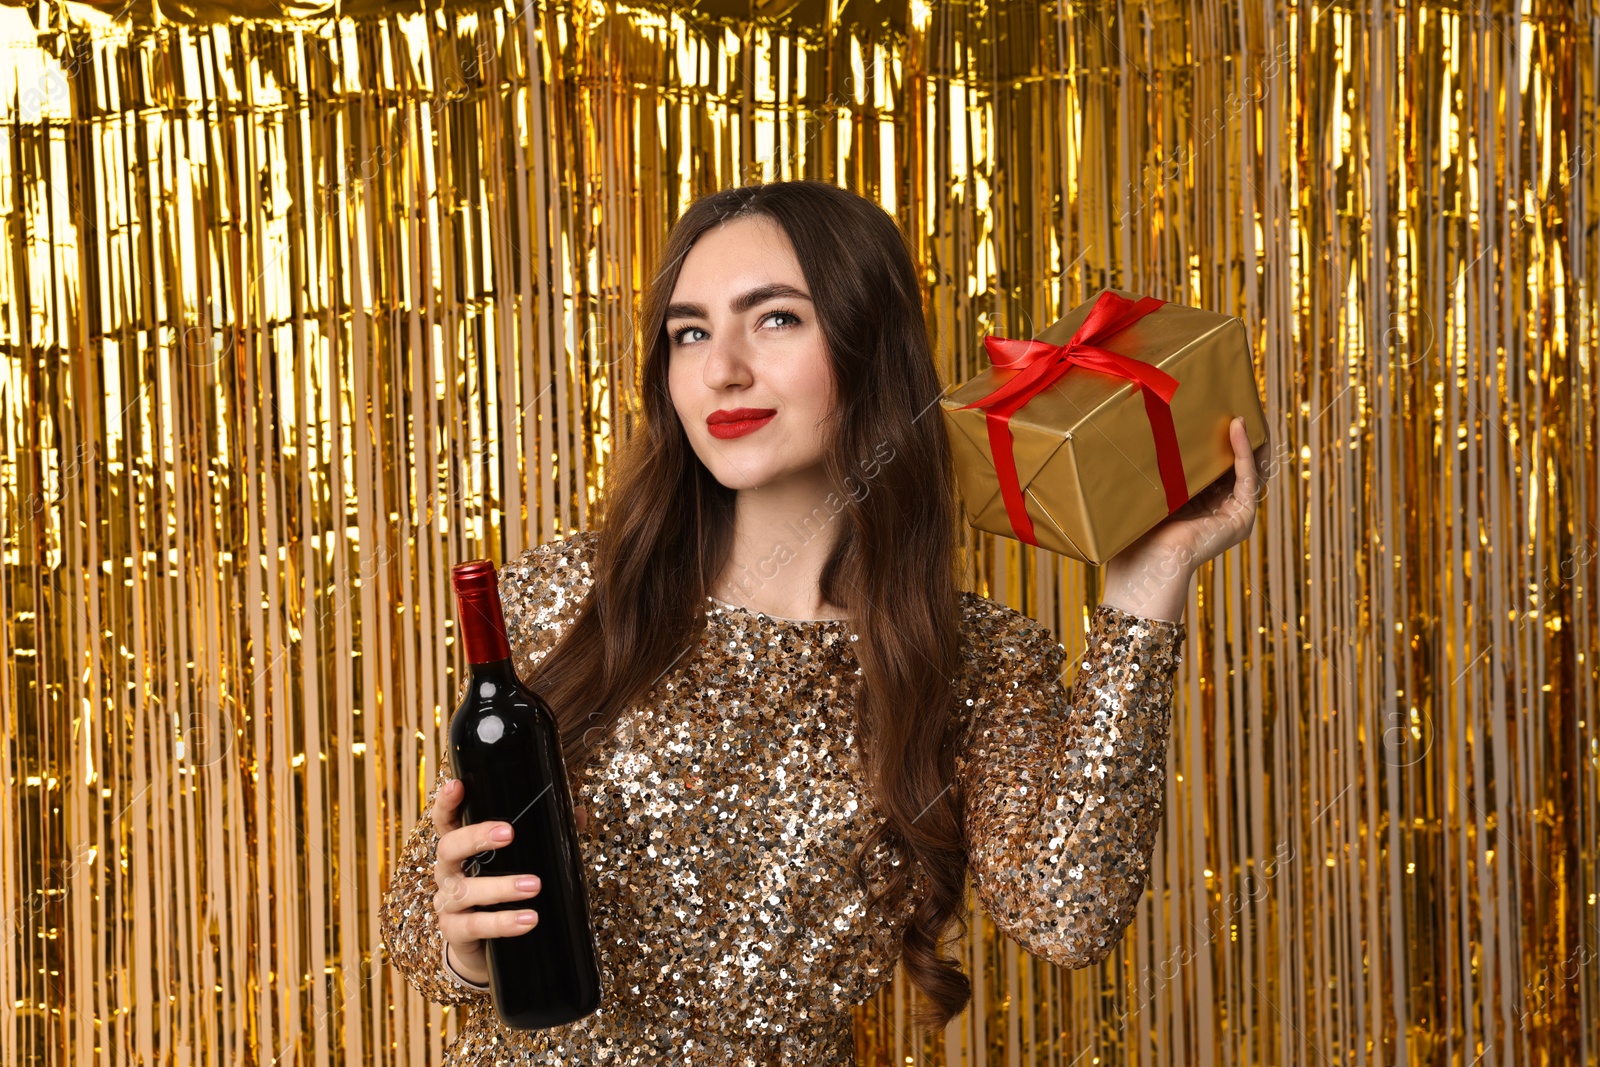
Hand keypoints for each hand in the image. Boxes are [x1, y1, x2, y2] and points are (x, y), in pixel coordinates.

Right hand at [431, 777, 588, 984]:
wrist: (485, 949)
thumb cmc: (501, 893)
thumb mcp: (521, 862)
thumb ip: (545, 836)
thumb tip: (578, 814)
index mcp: (460, 848)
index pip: (446, 820)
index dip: (447, 802)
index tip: (457, 784)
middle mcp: (447, 871)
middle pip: (448, 848)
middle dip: (476, 837)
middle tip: (509, 833)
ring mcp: (446, 902)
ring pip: (464, 890)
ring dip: (501, 886)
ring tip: (534, 885)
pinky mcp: (454, 931)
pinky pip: (473, 925)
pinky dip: (502, 922)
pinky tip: (527, 919)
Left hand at [1101, 416, 1269, 620]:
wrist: (1145, 566)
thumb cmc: (1133, 535)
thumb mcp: (1144, 491)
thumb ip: (1149, 465)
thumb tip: (1133, 426)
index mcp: (1192, 501)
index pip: (1208, 462)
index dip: (1211, 435)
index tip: (1209, 404)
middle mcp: (1215, 506)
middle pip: (1232, 461)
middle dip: (1234, 430)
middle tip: (1231, 396)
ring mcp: (1231, 513)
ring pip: (1249, 466)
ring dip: (1249, 435)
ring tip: (1243, 403)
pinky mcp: (1241, 517)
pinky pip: (1248, 477)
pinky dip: (1245, 450)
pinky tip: (1238, 425)